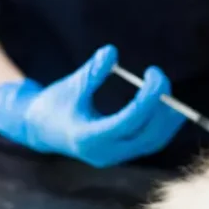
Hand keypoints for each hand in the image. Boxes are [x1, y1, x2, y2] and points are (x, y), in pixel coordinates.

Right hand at [0, 45, 185, 166]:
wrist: (41, 130)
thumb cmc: (54, 105)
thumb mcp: (70, 86)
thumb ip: (91, 72)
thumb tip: (111, 52)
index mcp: (90, 138)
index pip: (130, 121)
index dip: (148, 98)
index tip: (154, 74)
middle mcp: (106, 153)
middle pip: (148, 135)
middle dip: (161, 106)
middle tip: (160, 77)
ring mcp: (115, 157)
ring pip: (153, 142)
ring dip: (167, 118)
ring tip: (166, 89)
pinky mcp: (121, 154)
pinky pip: (150, 142)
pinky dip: (162, 124)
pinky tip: (165, 103)